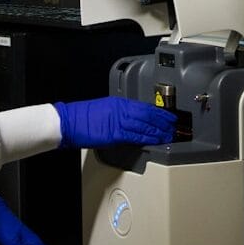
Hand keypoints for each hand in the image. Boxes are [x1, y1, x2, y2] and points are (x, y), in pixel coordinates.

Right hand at [53, 97, 176, 148]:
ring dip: (158, 132)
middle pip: (149, 116)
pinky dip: (146, 139)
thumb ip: (121, 114)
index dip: (160, 113)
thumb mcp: (106, 109)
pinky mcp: (114, 134)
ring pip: (144, 127)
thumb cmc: (84, 117)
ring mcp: (118, 122)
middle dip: (163, 123)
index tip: (170, 118)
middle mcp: (121, 110)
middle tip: (174, 128)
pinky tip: (154, 141)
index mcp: (120, 103)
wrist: (69, 121)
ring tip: (168, 136)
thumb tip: (135, 122)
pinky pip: (135, 136)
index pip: (146, 107)